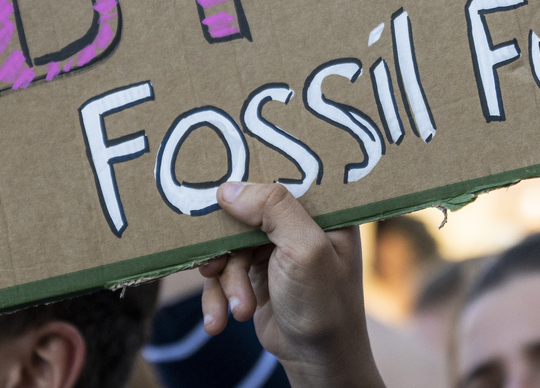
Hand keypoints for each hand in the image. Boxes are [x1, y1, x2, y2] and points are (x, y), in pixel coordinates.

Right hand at [198, 182, 383, 387]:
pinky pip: (224, 272)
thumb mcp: (305, 250)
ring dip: (225, 280)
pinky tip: (219, 320)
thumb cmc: (324, 305)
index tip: (217, 192)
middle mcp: (298, 223)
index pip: (279, 177)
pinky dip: (218, 296)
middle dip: (227, 248)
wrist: (317, 362)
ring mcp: (275, 248)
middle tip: (215, 267)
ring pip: (229, 245)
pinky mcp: (256, 273)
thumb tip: (228, 188)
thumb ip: (273, 210)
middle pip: (245, 212)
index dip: (247, 182)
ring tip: (238, 308)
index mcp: (321, 208)